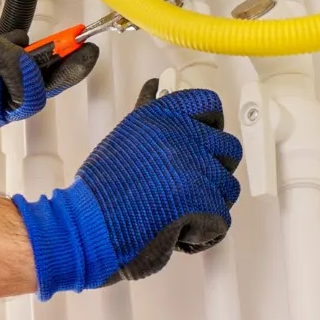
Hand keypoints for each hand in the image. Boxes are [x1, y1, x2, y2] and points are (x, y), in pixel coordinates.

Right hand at [11, 80, 241, 299]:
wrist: (91, 224)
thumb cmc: (102, 189)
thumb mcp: (124, 136)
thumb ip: (149, 112)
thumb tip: (156, 87)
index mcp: (163, 116)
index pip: (208, 105)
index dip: (210, 126)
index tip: (203, 139)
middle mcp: (183, 135)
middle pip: (228, 149)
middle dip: (215, 170)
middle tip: (191, 185)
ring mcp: (196, 168)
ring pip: (227, 187)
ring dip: (209, 203)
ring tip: (178, 211)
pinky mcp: (204, 201)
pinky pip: (221, 219)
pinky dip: (203, 232)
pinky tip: (177, 229)